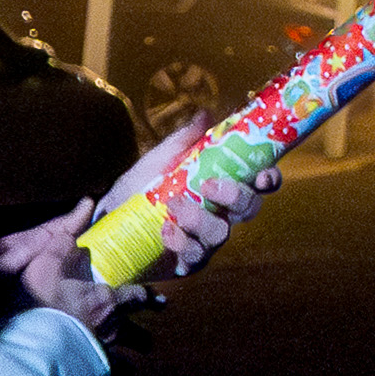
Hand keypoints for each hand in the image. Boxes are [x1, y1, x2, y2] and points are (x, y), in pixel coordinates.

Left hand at [0, 119, 264, 328]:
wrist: (106, 220)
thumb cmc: (136, 189)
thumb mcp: (156, 160)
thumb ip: (182, 140)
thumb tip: (205, 114)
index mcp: (220, 186)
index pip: (258, 183)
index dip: (268, 179)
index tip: (262, 174)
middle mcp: (220, 214)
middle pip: (249, 209)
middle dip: (236, 197)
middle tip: (209, 186)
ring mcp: (206, 240)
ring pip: (222, 234)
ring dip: (200, 218)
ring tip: (173, 205)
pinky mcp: (188, 261)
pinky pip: (196, 256)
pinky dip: (182, 241)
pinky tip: (165, 230)